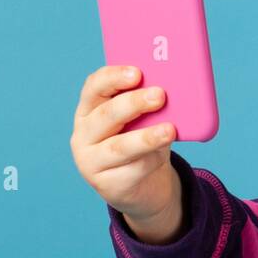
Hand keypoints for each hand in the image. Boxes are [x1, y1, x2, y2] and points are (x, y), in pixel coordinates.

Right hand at [69, 64, 183, 241]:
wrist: (144, 184)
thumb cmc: (141, 140)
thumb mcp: (144, 120)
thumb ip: (150, 105)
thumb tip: (173, 90)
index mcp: (89, 110)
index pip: (94, 87)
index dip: (113, 77)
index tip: (137, 72)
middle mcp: (83, 135)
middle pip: (106, 115)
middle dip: (134, 103)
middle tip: (160, 95)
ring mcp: (91, 162)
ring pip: (119, 147)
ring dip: (146, 137)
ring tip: (170, 129)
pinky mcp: (107, 185)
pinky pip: (133, 170)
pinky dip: (151, 160)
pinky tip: (163, 155)